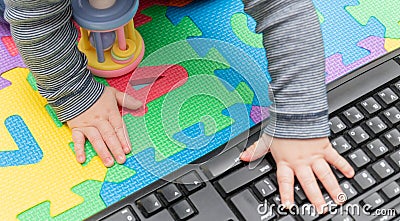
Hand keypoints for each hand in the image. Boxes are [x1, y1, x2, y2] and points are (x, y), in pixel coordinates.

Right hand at [67, 87, 141, 166]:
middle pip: (109, 135)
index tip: (128, 150)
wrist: (73, 88)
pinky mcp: (76, 127)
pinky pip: (77, 140)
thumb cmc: (94, 92)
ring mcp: (88, 124)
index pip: (119, 128)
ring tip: (109, 162)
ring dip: (103, 152)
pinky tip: (82, 159)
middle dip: (116, 148)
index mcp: (110, 112)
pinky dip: (79, 150)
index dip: (124, 139)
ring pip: (96, 139)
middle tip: (121, 160)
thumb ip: (126, 100)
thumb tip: (140, 104)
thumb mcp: (113, 93)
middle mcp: (100, 120)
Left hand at [240, 134, 354, 213]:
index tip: (289, 206)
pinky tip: (351, 174)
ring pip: (324, 175)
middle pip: (309, 184)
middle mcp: (301, 162)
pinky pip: (336, 159)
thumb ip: (256, 151)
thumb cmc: (281, 125)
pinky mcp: (324, 147)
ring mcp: (314, 156)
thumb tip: (243, 157)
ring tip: (339, 200)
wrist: (295, 112)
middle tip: (321, 210)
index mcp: (286, 161)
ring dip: (332, 188)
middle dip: (316, 198)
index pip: (285, 182)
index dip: (287, 195)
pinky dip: (344, 166)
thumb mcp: (265, 140)